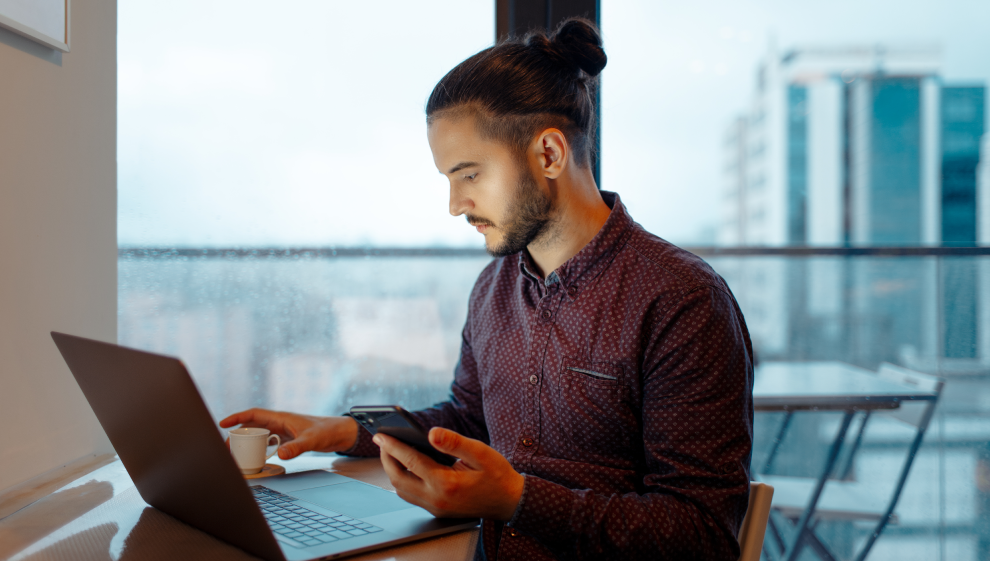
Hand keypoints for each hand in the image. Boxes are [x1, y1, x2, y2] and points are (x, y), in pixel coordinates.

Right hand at [219, 408, 358, 459]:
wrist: (340, 433)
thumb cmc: (327, 431)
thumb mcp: (311, 440)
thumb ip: (296, 447)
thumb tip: (280, 454)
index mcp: (281, 418)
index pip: (254, 414)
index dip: (237, 418)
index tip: (222, 423)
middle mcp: (279, 423)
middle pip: (252, 426)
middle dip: (237, 434)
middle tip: (226, 447)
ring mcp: (282, 431)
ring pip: (258, 435)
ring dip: (247, 442)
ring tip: (235, 453)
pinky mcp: (287, 439)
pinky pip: (267, 442)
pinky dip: (258, 449)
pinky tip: (254, 457)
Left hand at [375, 427, 523, 520]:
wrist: (509, 501)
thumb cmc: (497, 475)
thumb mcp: (481, 453)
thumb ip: (455, 442)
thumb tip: (431, 433)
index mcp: (446, 483)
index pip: (411, 461)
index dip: (393, 446)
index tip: (381, 434)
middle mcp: (436, 498)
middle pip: (398, 478)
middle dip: (386, 458)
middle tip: (381, 440)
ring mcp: (435, 507)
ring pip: (401, 490)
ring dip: (392, 470)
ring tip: (389, 451)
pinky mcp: (436, 510)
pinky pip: (410, 496)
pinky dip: (402, 480)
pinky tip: (404, 466)